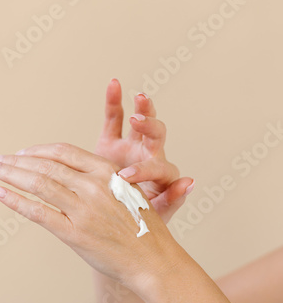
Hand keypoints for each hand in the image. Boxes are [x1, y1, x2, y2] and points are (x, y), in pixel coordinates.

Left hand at [0, 143, 177, 294]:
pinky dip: (16, 201)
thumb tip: (66, 172)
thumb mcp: (126, 190)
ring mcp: (83, 210)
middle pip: (46, 165)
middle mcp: (93, 186)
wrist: (154, 258)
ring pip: (39, 184)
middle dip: (17, 160)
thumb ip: (98, 179)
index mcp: (107, 171)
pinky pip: (38, 212)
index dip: (39, 150)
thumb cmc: (142, 225)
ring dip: (11, 174)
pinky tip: (0, 193)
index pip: (64, 152)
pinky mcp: (74, 234)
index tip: (23, 153)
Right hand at [95, 79, 193, 221]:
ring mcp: (131, 147)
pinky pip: (114, 118)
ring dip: (143, 109)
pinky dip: (114, 101)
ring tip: (139, 98)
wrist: (111, 215)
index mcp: (160, 176)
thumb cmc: (139, 218)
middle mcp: (148, 157)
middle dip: (150, 127)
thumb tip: (191, 182)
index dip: (144, 170)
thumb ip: (172, 200)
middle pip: (157, 136)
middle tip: (138, 122)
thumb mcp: (155, 216)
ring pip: (141, 123)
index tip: (125, 176)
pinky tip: (114, 84)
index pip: (159, 168)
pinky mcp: (111, 142)